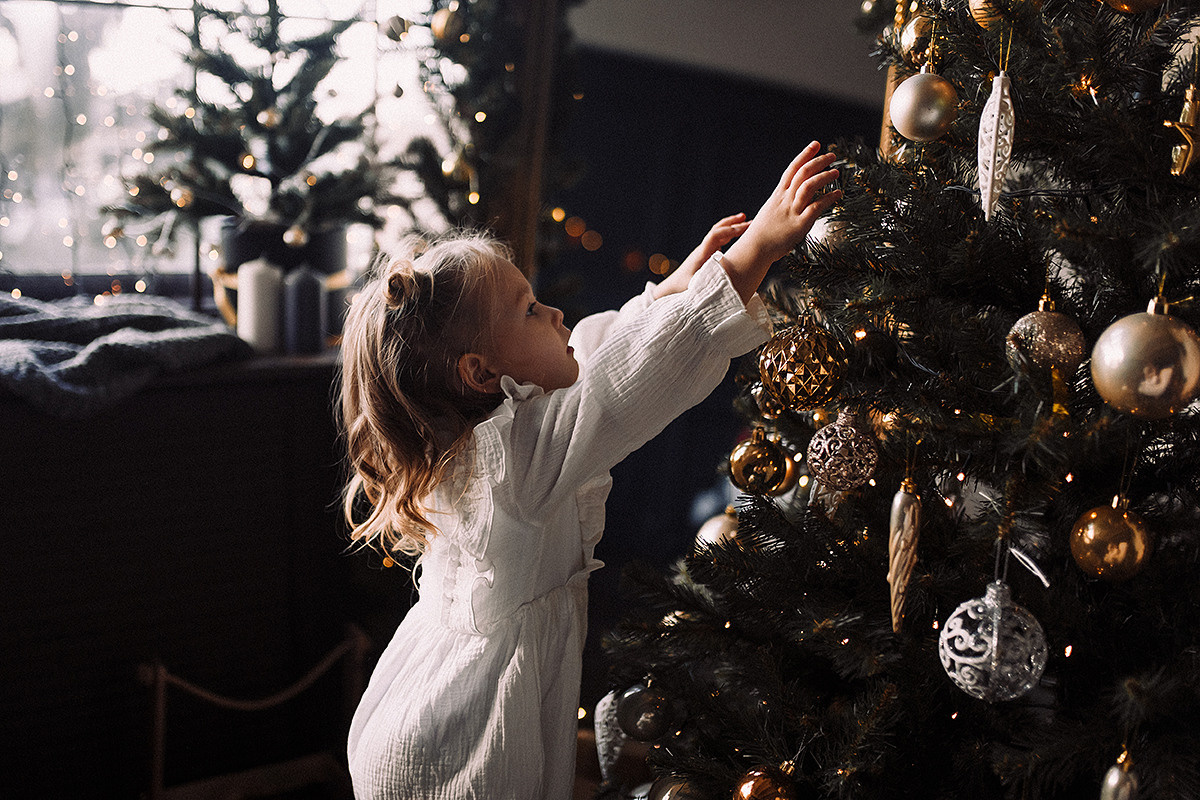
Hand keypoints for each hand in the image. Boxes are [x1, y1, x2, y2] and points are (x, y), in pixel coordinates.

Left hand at [653, 213, 749, 298]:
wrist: (669, 288)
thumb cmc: (681, 288)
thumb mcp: (695, 287)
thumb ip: (708, 283)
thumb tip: (726, 283)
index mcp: (700, 254)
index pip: (714, 236)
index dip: (729, 230)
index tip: (743, 229)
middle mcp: (702, 249)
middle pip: (717, 230)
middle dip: (733, 224)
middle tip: (750, 221)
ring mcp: (704, 251)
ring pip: (719, 234)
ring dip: (732, 227)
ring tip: (746, 221)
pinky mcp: (706, 255)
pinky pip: (719, 241)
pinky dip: (730, 235)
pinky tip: (739, 236)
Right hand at [722, 141, 842, 302]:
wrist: (754, 250)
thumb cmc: (762, 235)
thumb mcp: (770, 213)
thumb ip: (782, 204)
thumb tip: (791, 198)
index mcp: (778, 195)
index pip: (792, 169)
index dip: (804, 155)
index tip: (816, 144)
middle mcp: (785, 200)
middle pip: (802, 173)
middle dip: (818, 161)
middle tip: (831, 155)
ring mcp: (792, 211)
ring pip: (809, 186)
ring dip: (824, 176)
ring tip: (836, 171)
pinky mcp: (799, 225)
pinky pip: (816, 207)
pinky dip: (829, 198)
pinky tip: (838, 194)